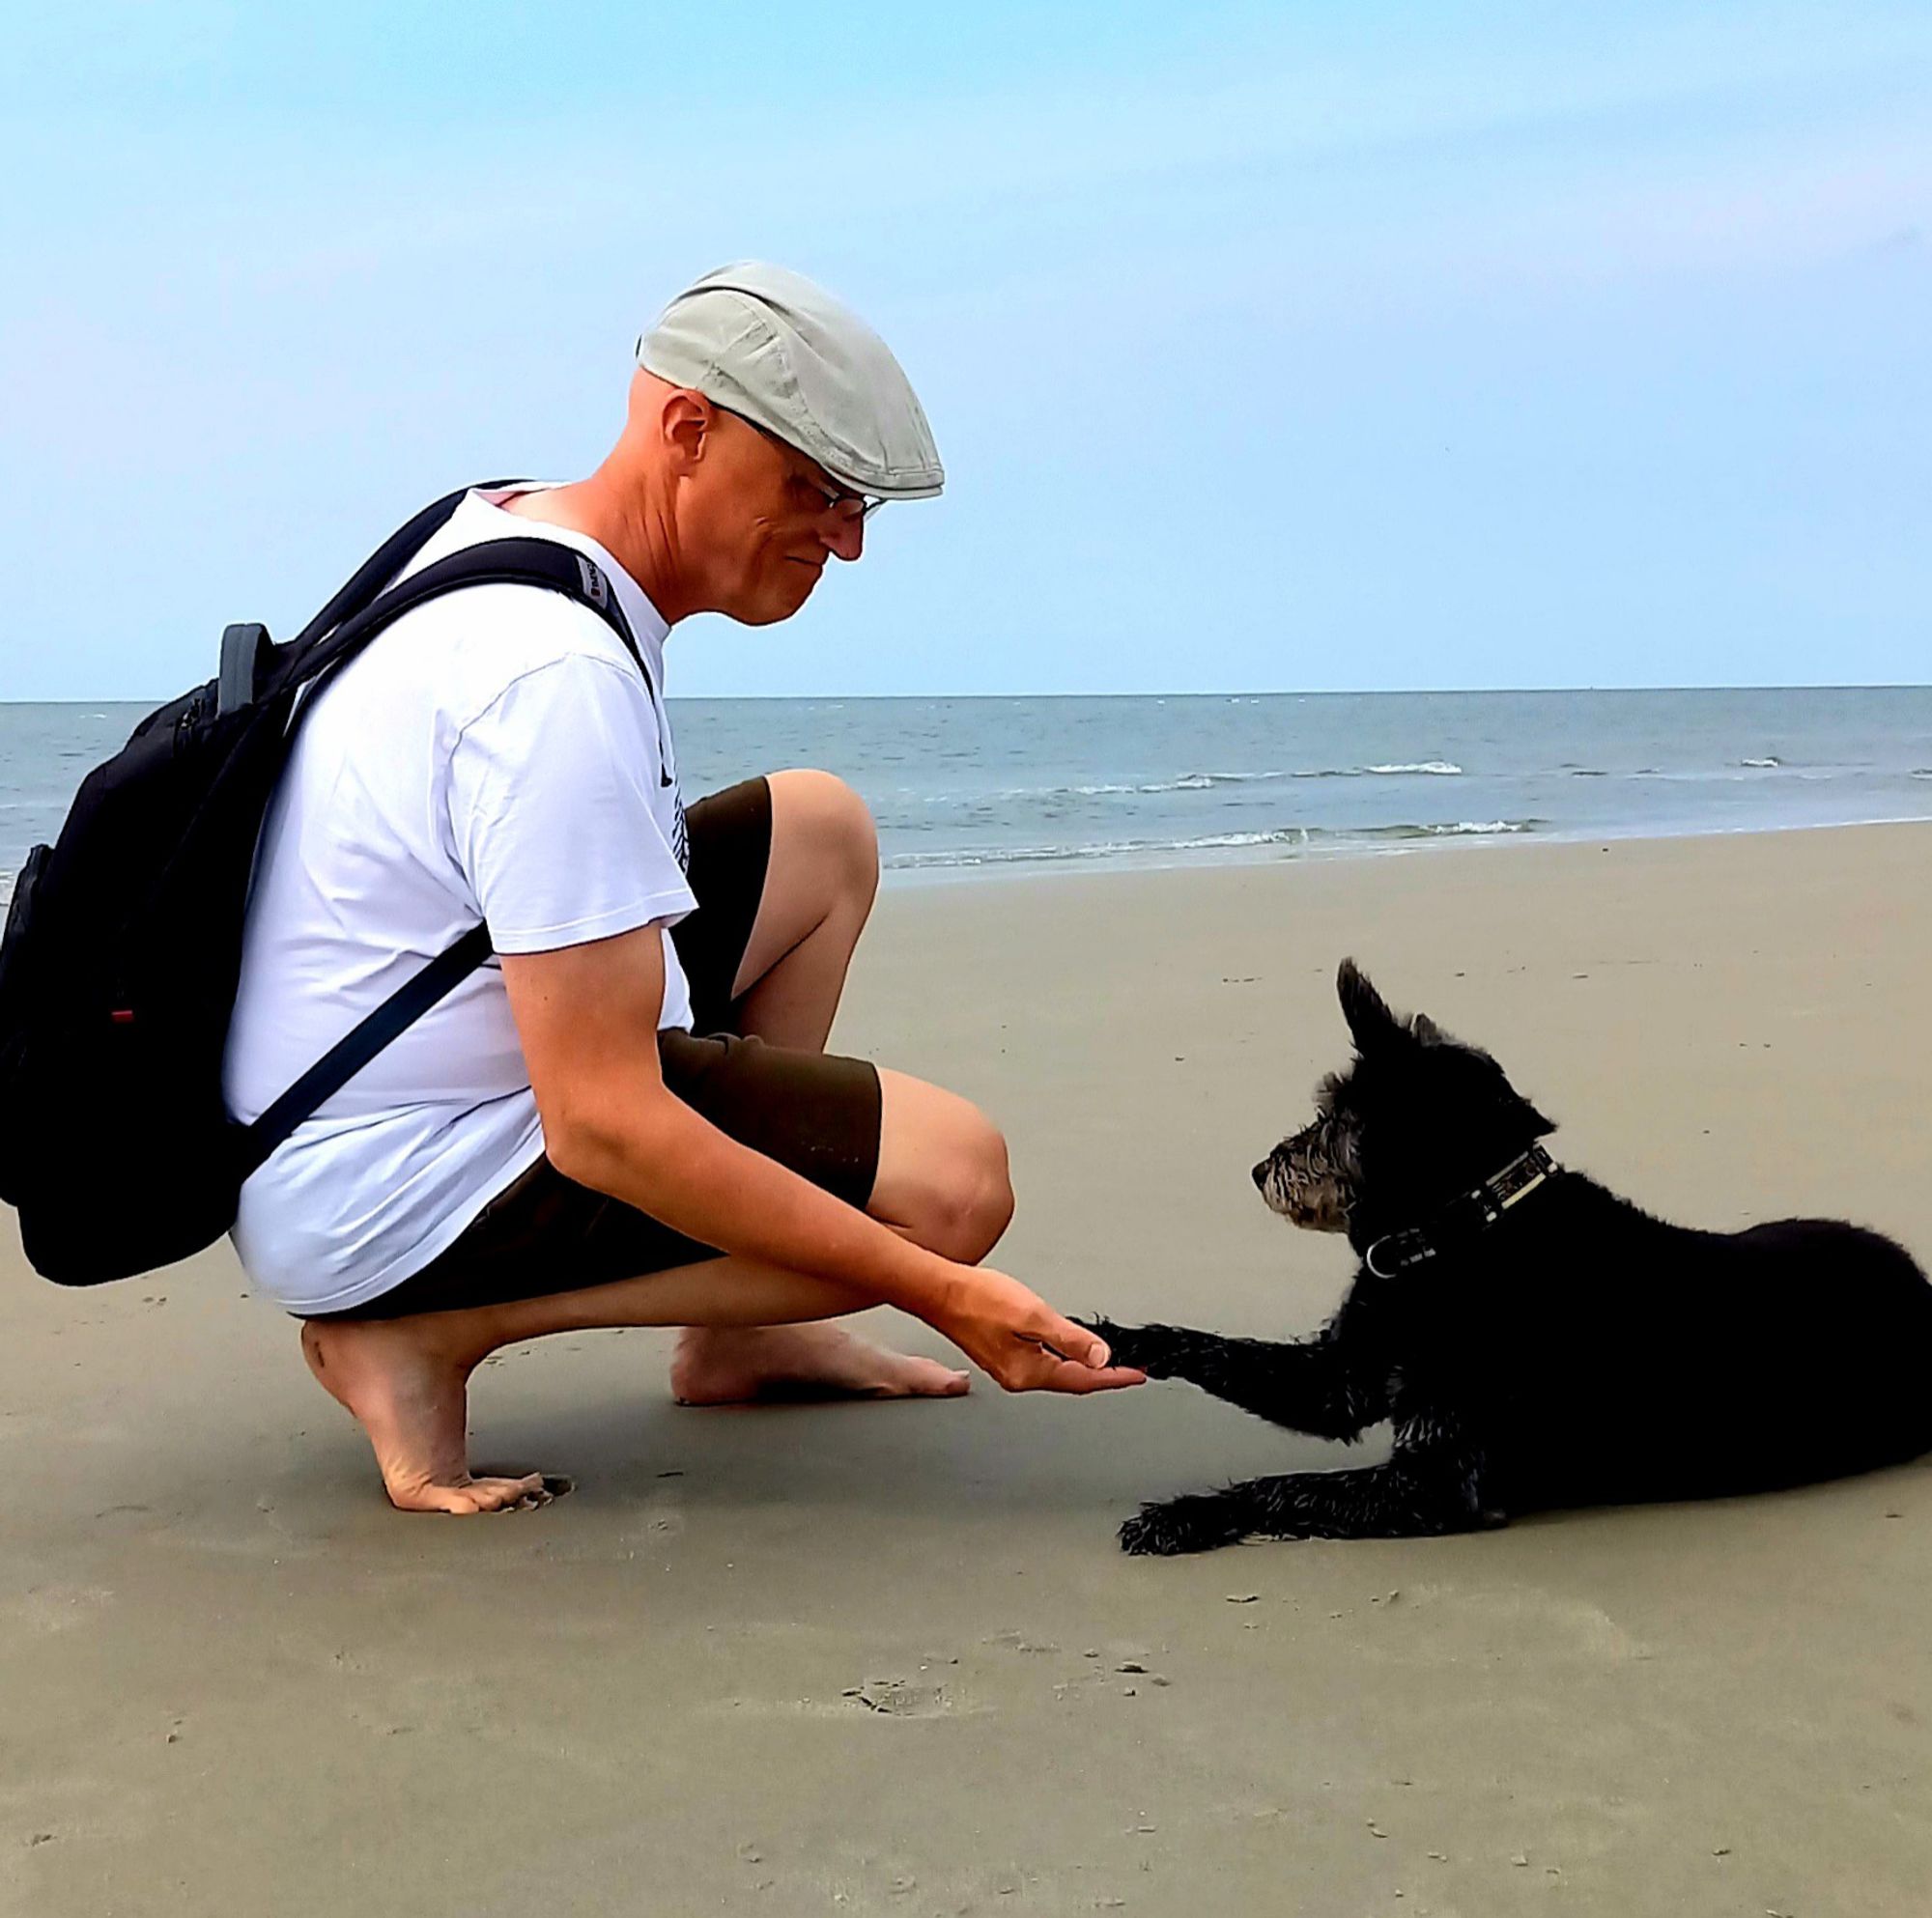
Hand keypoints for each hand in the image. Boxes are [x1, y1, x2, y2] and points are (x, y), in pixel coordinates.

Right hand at [933, 1270, 1146, 1394]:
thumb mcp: (1033, 1315)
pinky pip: (1044, 1361)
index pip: (1083, 1380)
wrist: (940, 1291)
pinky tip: (1069, 1347)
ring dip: (1084, 1366)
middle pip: (1072, 1380)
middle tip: (1130, 1369)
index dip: (1114, 1378)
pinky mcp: (1002, 1353)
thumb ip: (1070, 1338)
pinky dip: (1064, 1356)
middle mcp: (1018, 1376)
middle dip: (1103, 1375)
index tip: (1137, 1376)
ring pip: (1057, 1371)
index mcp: (1028, 1372)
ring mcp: (1009, 1366)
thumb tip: (1101, 1357)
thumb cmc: (977, 1299)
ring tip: (1108, 1360)